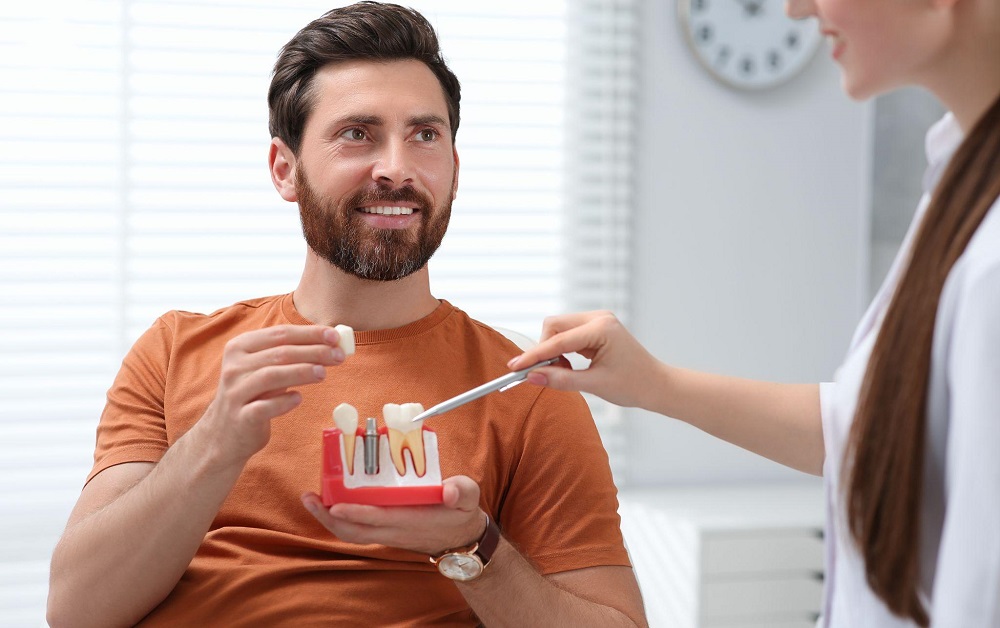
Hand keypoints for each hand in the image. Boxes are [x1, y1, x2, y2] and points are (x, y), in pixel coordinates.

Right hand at [198, 325, 348, 467]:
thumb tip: (330, 343)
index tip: (335, 336)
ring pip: (272, 375)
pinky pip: (265, 406)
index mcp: (240, 347)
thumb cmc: (253, 396)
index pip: (280, 333)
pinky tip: (298, 398)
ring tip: (324, 373)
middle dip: (314, 351)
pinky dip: (284, 401)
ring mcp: (236, 392)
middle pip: (280, 352)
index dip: (310, 333)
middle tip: (339, 355)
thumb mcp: (264, 369)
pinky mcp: (240, 417)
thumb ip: (289, 356)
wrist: (224, 434)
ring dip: (302, 372)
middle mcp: (235, 367)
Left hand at [301, 476, 485, 555]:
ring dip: (328, 520)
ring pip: (351, 533)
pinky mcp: (384, 532)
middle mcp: (394, 531)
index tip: (335, 503)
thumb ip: (462, 491)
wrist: (461, 539)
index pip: (379, 518)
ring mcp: (387, 534)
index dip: (355, 512)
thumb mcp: (468, 497)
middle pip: (354, 530)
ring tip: (311, 500)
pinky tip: (329, 503)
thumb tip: (450, 491)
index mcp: (412, 520)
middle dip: (328, 517)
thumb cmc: (461, 512)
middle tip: (309, 497)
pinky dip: (339, 520)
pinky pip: (355, 530)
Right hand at [506, 311, 662, 409]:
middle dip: (543, 349)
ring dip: (552, 350)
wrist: (656, 385)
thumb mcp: (594, 385)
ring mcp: (597, 320)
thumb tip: (532, 377)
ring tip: (563, 372)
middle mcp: (598, 318)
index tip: (514, 367)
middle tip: (540, 374)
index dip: (534, 355)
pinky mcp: (595, 327)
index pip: (558, 340)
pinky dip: (562, 350)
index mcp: (601, 328)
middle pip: (554, 325)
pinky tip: (569, 366)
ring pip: (558, 328)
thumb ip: (561, 379)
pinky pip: (567, 333)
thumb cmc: (633, 385)